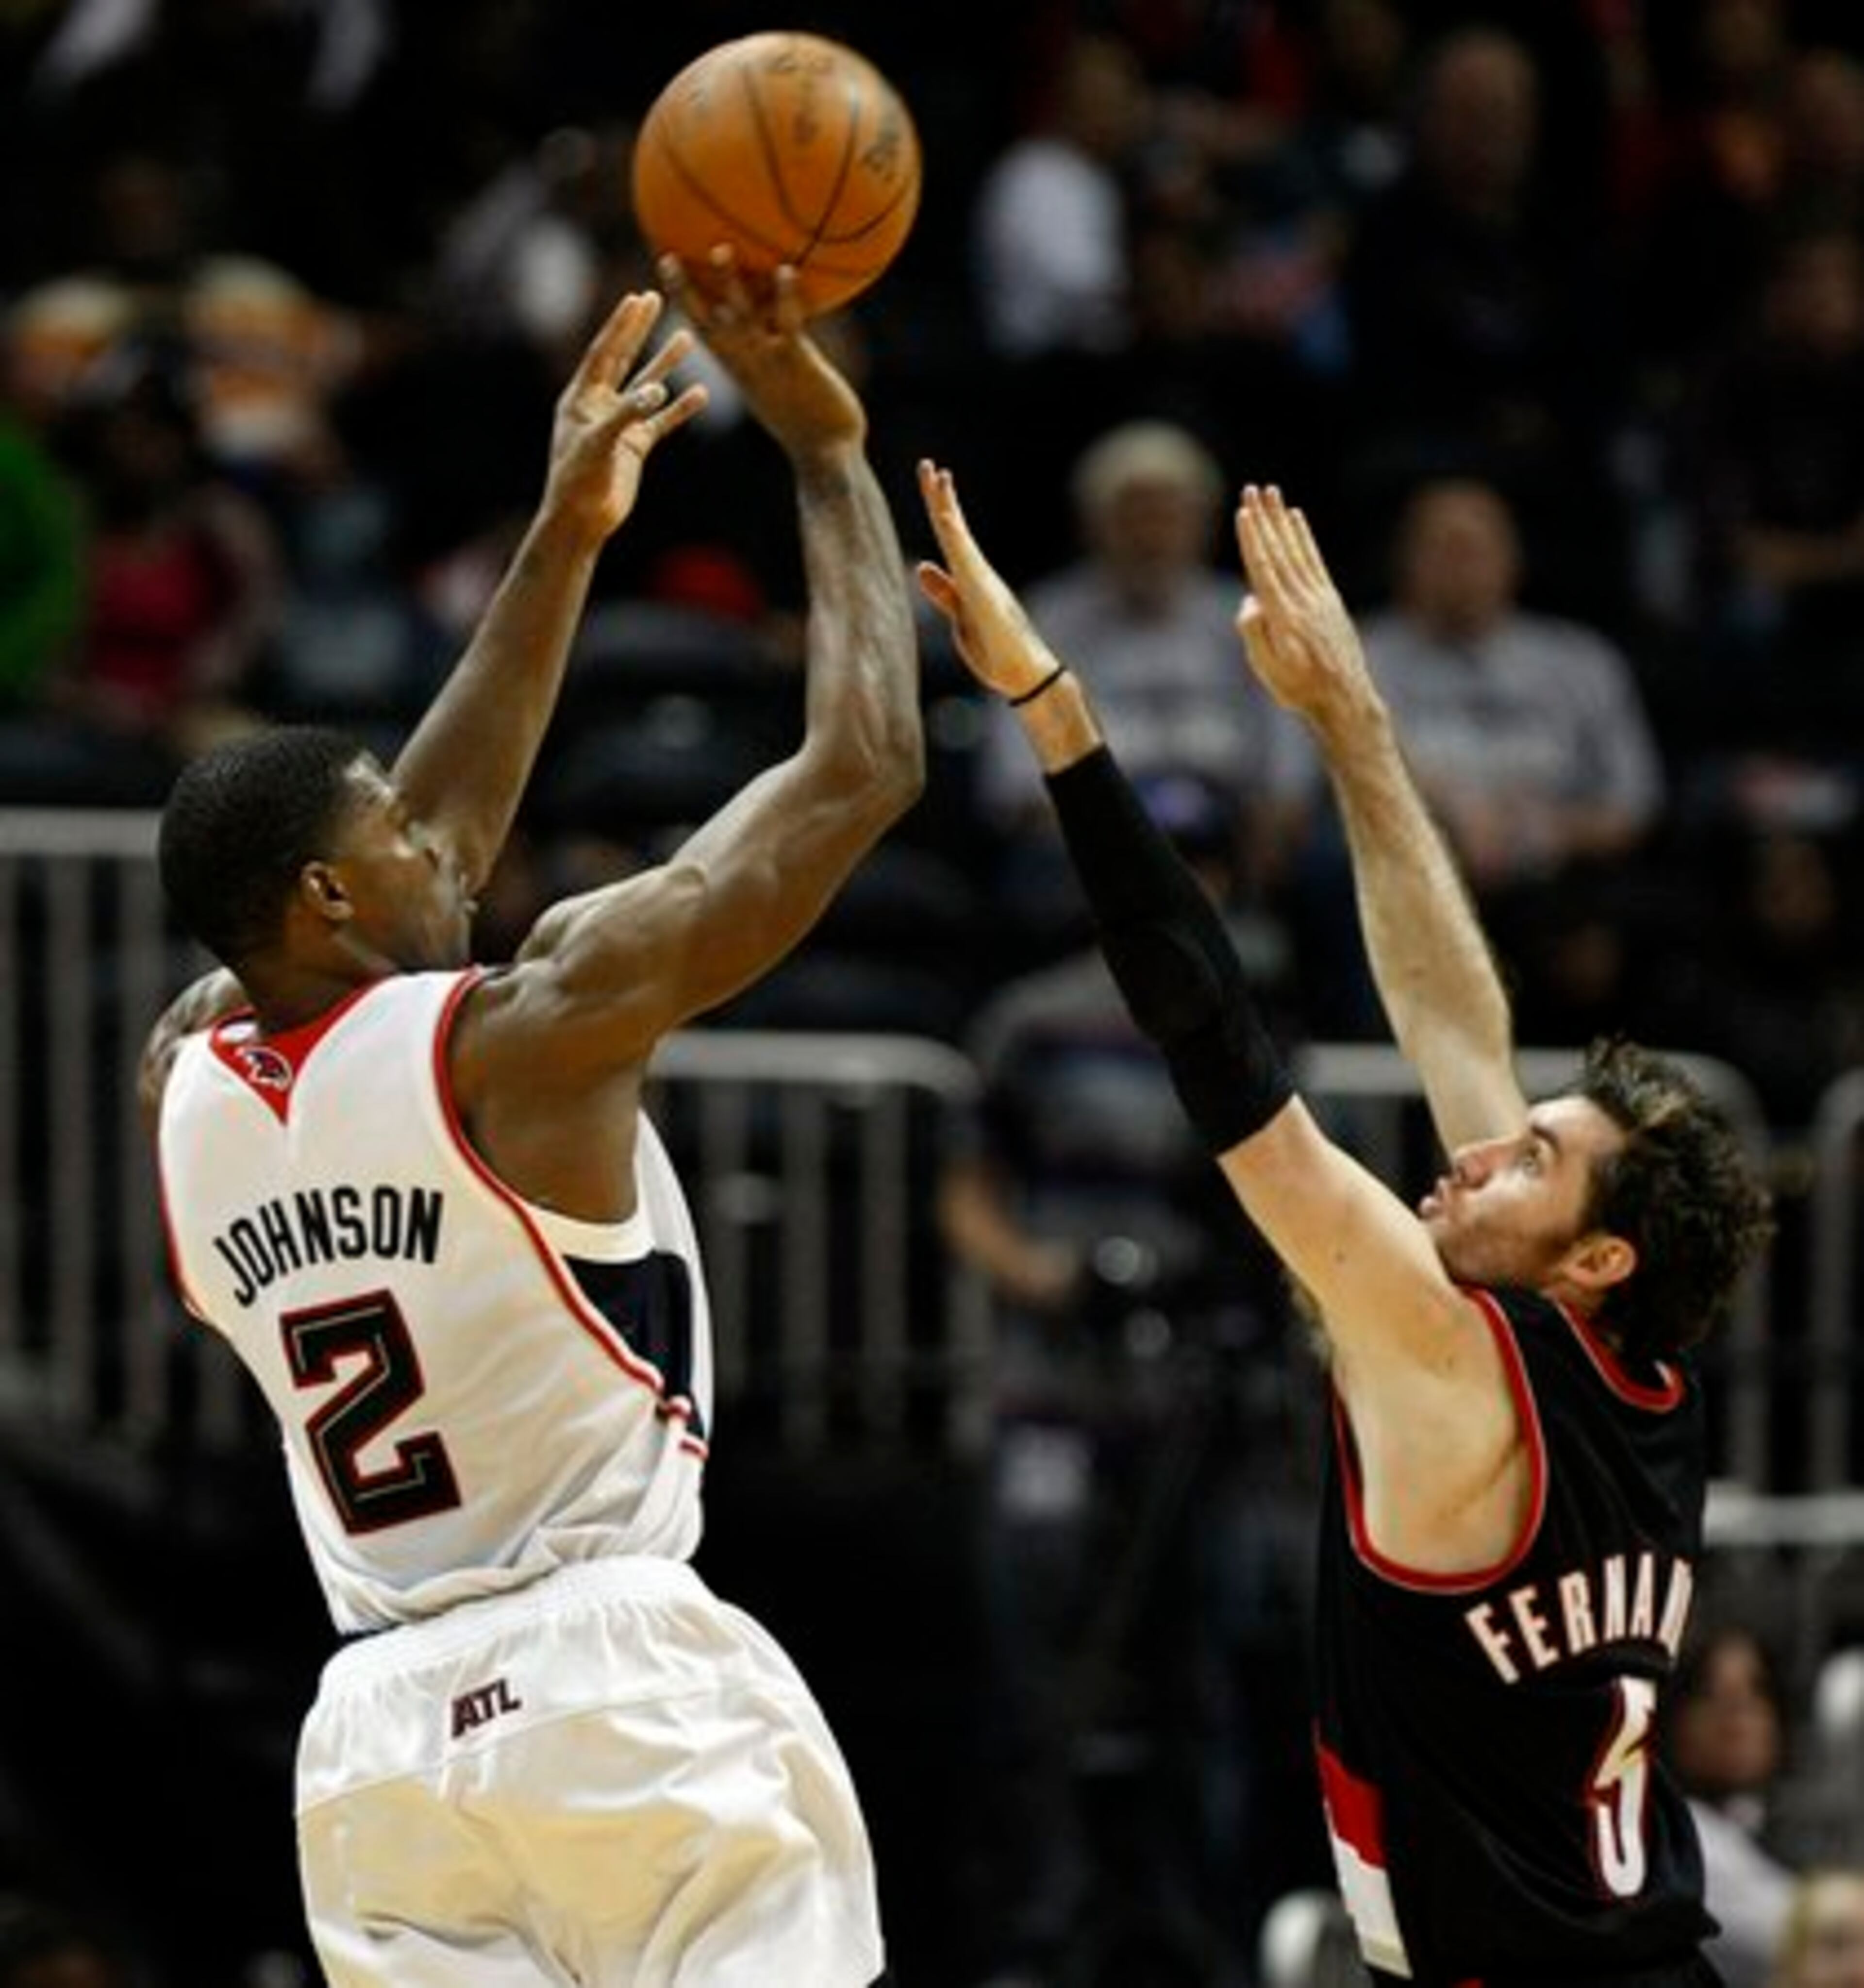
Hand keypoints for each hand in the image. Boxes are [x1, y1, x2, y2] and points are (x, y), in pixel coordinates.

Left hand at [543, 290, 708, 539]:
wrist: (582, 520)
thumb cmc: (579, 482)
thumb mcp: (600, 444)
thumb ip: (628, 414)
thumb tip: (657, 389)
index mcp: (581, 398)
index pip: (603, 353)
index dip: (620, 326)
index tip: (636, 299)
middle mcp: (600, 406)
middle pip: (623, 359)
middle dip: (639, 331)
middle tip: (655, 298)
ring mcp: (620, 425)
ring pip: (647, 386)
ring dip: (664, 363)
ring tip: (686, 336)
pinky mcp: (635, 446)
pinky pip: (663, 422)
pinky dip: (680, 408)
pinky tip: (701, 394)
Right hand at [660, 251, 866, 458]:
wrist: (828, 453)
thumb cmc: (810, 423)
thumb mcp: (780, 386)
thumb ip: (771, 358)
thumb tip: (775, 335)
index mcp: (738, 369)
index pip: (702, 331)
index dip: (683, 303)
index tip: (666, 273)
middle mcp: (747, 363)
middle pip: (708, 322)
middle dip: (687, 292)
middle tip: (668, 258)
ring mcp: (769, 361)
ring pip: (742, 318)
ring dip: (731, 285)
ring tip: (721, 250)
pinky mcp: (797, 361)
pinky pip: (788, 324)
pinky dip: (785, 297)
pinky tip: (786, 269)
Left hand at [915, 459, 1064, 698]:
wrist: (1024, 675)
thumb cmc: (996, 651)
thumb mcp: (960, 618)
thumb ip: (944, 592)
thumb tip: (922, 567)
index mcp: (970, 579)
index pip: (949, 537)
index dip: (939, 508)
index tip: (931, 479)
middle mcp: (977, 574)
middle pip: (953, 529)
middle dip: (940, 497)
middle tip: (927, 465)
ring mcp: (982, 582)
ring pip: (960, 538)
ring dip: (948, 507)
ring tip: (938, 477)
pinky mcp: (985, 595)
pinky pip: (967, 562)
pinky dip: (956, 538)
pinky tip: (946, 518)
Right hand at [1234, 483, 1377, 734]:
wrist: (1344, 697)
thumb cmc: (1300, 689)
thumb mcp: (1269, 670)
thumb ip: (1255, 635)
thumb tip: (1248, 601)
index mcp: (1283, 617)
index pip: (1264, 570)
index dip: (1253, 540)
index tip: (1244, 513)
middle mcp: (1302, 600)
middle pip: (1279, 551)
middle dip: (1264, 519)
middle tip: (1253, 489)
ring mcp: (1318, 597)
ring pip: (1296, 550)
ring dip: (1282, 519)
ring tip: (1272, 493)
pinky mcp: (1329, 599)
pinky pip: (1313, 560)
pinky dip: (1304, 537)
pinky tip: (1296, 518)